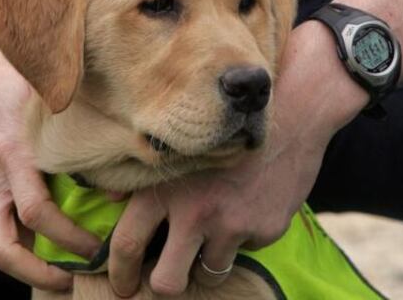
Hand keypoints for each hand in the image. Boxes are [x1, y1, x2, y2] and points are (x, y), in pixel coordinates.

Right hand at [0, 36, 100, 290]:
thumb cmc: (14, 82)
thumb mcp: (50, 100)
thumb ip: (83, 136)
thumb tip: (121, 183)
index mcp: (13, 154)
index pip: (39, 214)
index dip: (70, 239)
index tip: (96, 248)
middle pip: (4, 251)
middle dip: (39, 275)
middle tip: (72, 281)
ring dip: (27, 262)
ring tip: (61, 268)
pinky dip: (14, 236)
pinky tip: (39, 234)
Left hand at [107, 22, 366, 296]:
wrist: (291, 119)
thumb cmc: (226, 131)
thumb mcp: (182, 148)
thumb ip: (145, 177)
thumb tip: (111, 199)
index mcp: (167, 190)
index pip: (127, 244)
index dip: (119, 273)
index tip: (121, 286)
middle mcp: (196, 211)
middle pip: (166, 280)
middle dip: (163, 285)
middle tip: (166, 277)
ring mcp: (233, 225)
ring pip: (208, 273)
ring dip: (206, 261)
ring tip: (212, 235)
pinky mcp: (264, 232)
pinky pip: (244, 252)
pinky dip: (241, 239)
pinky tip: (246, 208)